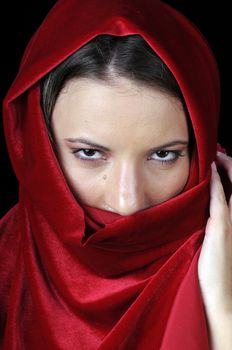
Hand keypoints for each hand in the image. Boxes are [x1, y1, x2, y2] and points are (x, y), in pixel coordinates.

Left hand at [198, 152, 231, 348]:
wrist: (221, 295)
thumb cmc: (215, 272)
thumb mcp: (214, 245)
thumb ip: (211, 227)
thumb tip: (201, 214)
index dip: (230, 175)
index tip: (220, 161)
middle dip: (231, 167)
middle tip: (220, 153)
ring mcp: (231, 224)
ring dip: (227, 170)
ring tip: (218, 156)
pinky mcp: (221, 230)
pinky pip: (220, 202)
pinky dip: (217, 185)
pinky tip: (212, 173)